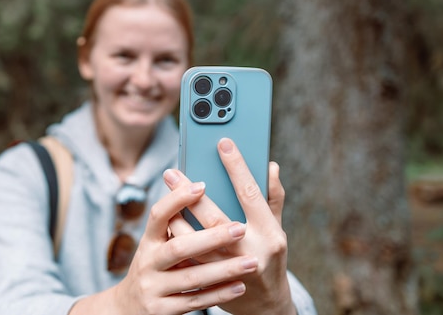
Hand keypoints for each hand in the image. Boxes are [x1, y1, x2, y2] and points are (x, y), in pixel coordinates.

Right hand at [108, 180, 259, 314]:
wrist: (129, 309)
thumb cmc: (155, 268)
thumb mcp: (157, 246)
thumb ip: (178, 228)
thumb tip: (207, 194)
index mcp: (148, 241)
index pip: (158, 215)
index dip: (177, 199)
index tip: (201, 185)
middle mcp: (148, 263)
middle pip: (179, 248)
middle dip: (211, 238)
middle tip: (240, 228)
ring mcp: (153, 288)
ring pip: (192, 277)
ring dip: (224, 269)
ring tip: (250, 261)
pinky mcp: (162, 311)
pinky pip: (195, 301)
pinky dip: (218, 294)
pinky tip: (239, 286)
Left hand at [165, 138, 295, 314]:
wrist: (265, 306)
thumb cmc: (271, 256)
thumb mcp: (276, 226)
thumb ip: (272, 197)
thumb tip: (270, 165)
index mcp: (270, 233)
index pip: (251, 194)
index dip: (236, 167)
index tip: (223, 144)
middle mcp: (251, 252)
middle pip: (216, 219)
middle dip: (191, 194)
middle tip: (173, 172)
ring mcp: (230, 271)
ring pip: (196, 243)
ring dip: (177, 218)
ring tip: (165, 195)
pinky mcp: (213, 284)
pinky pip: (189, 260)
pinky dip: (176, 241)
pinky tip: (166, 222)